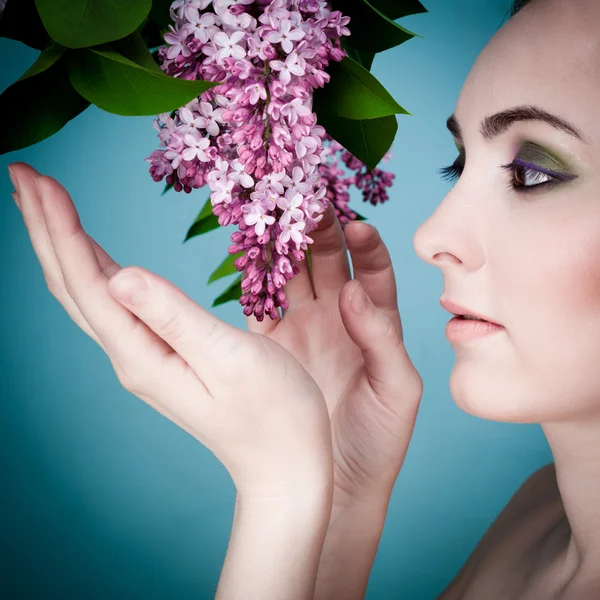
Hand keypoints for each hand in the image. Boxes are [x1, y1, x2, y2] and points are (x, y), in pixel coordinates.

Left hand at [8, 162, 333, 499]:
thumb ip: (174, 315)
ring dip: (64, 246)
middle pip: (73, 286)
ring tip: (45, 204)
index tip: (38, 178)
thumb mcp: (230, 359)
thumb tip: (120, 273)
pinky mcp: (163, 354)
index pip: (89, 282)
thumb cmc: (273, 413)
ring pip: (89, 293)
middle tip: (22, 175)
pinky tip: (95, 254)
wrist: (284, 462)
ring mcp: (144, 357)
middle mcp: (131, 356)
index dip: (62, 229)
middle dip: (45, 229)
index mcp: (142, 354)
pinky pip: (115, 304)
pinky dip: (97, 268)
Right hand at [247, 201, 423, 506]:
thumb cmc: (380, 438)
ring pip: (292, 276)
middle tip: (307, 203)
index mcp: (375, 323)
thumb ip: (381, 337)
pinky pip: (262, 305)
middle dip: (320, 231)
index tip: (355, 225)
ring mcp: (303, 329)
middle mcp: (338, 319)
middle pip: (329, 262)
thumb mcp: (397, 388)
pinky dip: (256, 281)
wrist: (338, 483)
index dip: (366, 245)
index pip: (373, 271)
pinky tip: (250, 257)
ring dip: (285, 247)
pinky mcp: (272, 346)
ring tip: (276, 217)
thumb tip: (353, 291)